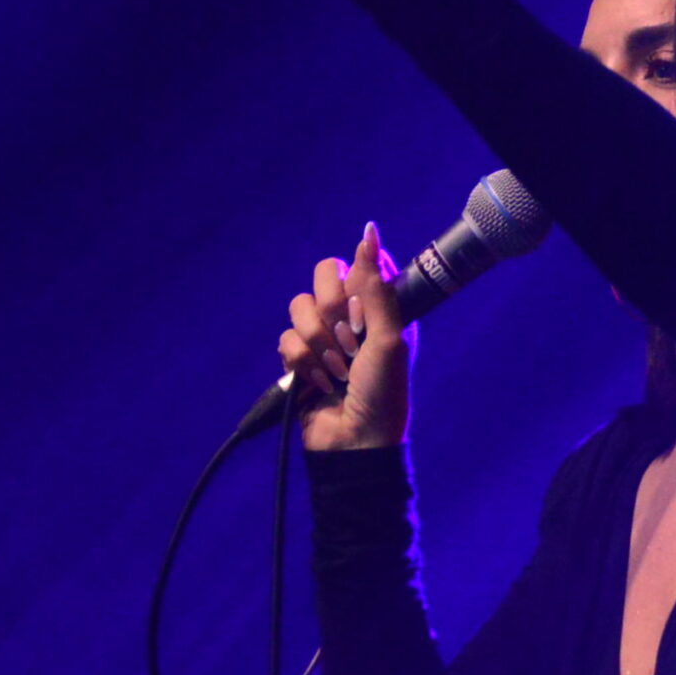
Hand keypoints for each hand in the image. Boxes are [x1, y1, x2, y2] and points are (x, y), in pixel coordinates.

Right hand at [278, 223, 414, 449]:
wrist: (354, 442)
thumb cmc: (383, 393)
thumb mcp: (389, 338)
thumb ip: (376, 285)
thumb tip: (368, 232)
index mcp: (381, 307)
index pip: (358, 263)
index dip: (355, 281)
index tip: (362, 309)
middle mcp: (352, 316)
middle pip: (323, 275)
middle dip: (332, 309)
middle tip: (348, 339)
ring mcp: (324, 337)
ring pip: (300, 307)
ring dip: (319, 343)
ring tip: (336, 370)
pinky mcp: (300, 358)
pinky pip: (286, 339)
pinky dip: (302, 363)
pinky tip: (319, 383)